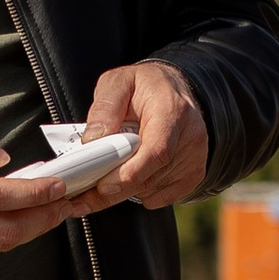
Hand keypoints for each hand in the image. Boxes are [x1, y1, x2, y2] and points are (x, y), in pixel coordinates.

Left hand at [72, 58, 207, 211]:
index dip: (130, 173)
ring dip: (123, 191)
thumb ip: (104, 108)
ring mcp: (195, 157)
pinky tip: (130, 175)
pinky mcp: (194, 173)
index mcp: (172, 110)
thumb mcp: (118, 82)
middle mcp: (190, 136)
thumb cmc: (145, 86)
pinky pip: (161, 197)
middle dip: (115, 189)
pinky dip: (140, 193)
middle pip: (151, 177)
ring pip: (152, 189)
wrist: (173, 89)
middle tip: (84, 196)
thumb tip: (93, 140)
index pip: (157, 151)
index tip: (103, 185)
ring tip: (103, 178)